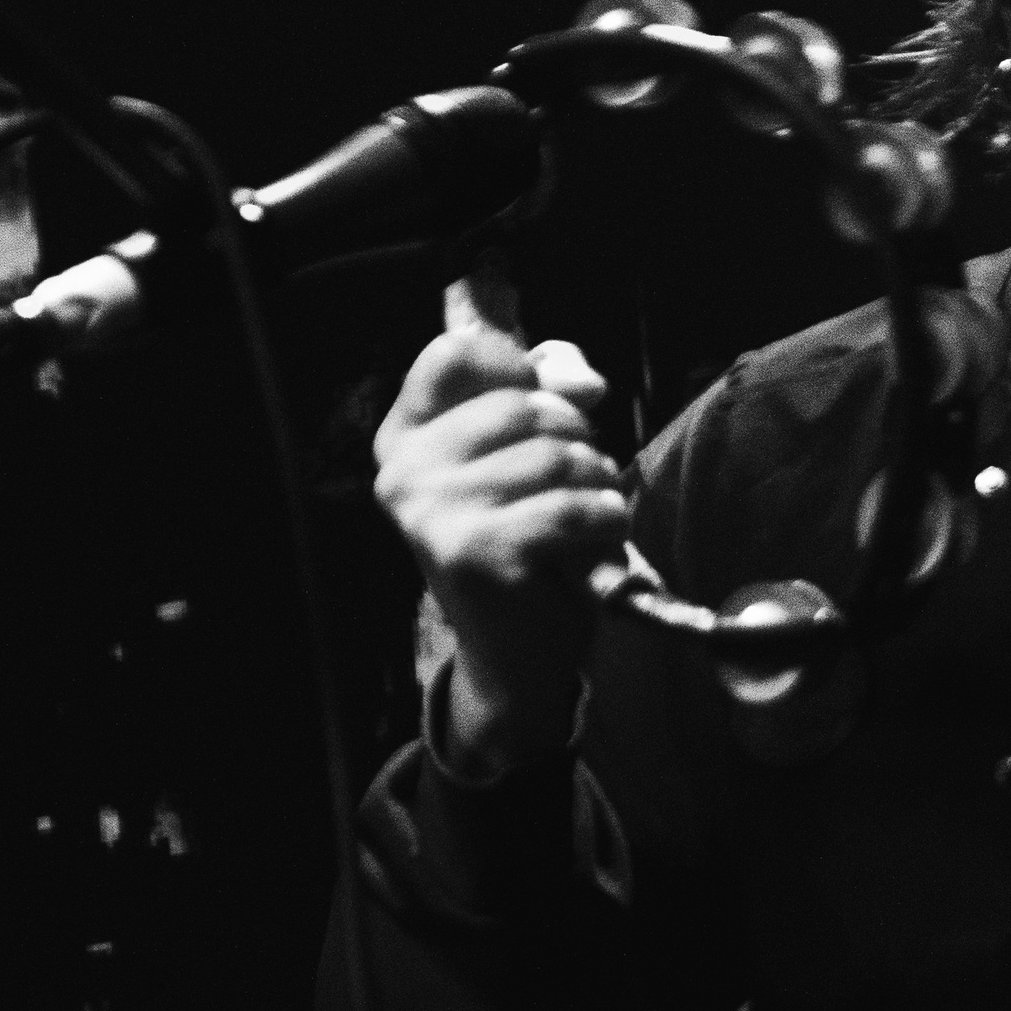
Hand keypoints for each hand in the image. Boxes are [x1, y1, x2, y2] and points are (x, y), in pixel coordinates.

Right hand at [373, 320, 628, 771]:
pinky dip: (606, 520)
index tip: (548, 400)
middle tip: (584, 476)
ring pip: (555, 456)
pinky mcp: (477, 555)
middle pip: (521, 404)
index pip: (453, 354)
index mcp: (404, 441)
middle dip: (577, 436)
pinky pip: (571, 507)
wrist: (515, 656)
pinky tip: (601, 539)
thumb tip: (584, 382)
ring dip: (598, 481)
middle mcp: (404, 474)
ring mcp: (434, 515)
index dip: (517, 366)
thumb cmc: (525, 546)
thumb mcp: (523, 462)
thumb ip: (544, 401)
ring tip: (593, 512)